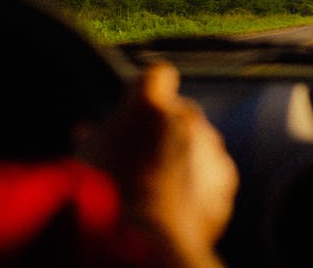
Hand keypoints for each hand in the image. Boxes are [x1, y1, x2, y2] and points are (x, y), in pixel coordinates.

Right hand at [81, 62, 238, 266]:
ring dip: (185, 156)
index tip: (140, 107)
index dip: (149, 89)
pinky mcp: (226, 178)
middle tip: (144, 155)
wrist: (143, 237)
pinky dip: (200, 184)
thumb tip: (86, 131)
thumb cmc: (107, 189)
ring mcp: (212, 147)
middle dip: (167, 128)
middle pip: (181, 111)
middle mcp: (189, 116)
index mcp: (153, 99)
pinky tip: (177, 202)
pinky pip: (213, 174)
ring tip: (158, 185)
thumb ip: (93, 136)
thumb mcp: (86, 156)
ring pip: (200, 143)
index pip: (158, 75)